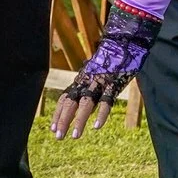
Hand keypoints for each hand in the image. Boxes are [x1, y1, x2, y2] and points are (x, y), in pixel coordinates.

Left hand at [50, 0, 163, 138]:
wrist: (124, 41)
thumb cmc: (111, 58)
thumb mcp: (96, 71)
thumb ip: (88, 83)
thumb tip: (79, 95)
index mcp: (82, 79)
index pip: (66, 99)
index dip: (59, 114)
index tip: (53, 128)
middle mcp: (88, 81)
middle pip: (71, 103)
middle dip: (64, 120)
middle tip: (58, 137)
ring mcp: (100, 83)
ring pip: (86, 104)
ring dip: (79, 121)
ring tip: (75, 136)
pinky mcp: (114, 84)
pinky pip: (106, 101)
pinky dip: (101, 114)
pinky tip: (96, 126)